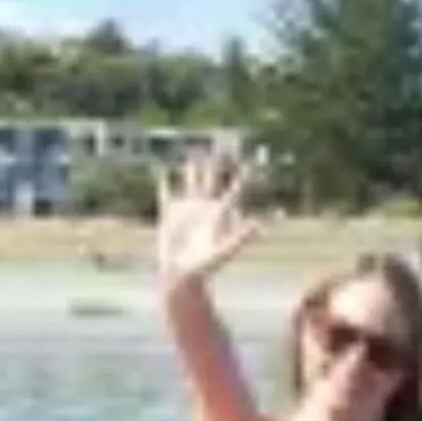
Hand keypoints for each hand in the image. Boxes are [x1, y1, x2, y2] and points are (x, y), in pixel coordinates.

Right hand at [155, 148, 258, 287]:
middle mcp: (204, 209)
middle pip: (211, 181)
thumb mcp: (225, 251)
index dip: (242, 179)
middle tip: (220, 144)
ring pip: (190, 184)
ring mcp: (187, 211)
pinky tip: (162, 171)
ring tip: (194, 152)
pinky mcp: (170, 216)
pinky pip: (166, 194)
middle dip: (215, 164)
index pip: (234, 192)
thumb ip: (242, 238)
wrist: (182, 276)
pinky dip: (164, 182)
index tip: (250, 165)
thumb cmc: (206, 268)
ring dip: (192, 169)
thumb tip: (259, 226)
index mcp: (218, 215)